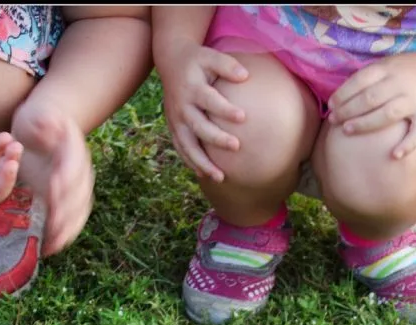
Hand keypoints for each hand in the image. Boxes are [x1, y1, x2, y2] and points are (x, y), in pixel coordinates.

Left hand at [12, 103, 94, 256]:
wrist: (48, 130)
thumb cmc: (37, 123)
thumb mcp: (37, 116)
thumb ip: (43, 121)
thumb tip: (50, 123)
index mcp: (74, 149)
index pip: (73, 165)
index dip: (66, 177)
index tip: (53, 187)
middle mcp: (81, 171)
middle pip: (79, 193)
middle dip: (66, 209)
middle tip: (53, 222)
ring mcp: (79, 188)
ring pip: (79, 211)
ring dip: (68, 228)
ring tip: (54, 242)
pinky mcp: (71, 202)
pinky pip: (72, 221)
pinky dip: (64, 235)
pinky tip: (51, 248)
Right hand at [158, 41, 248, 180]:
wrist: (170, 62)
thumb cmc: (197, 60)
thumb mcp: (210, 56)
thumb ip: (227, 65)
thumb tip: (246, 76)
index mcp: (191, 88)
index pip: (210, 101)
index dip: (225, 110)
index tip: (243, 117)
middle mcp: (182, 107)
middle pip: (199, 127)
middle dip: (216, 139)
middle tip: (236, 146)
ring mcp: (176, 120)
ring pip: (188, 146)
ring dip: (202, 163)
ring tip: (220, 177)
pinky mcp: (174, 128)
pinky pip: (182, 149)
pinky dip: (192, 163)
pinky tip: (205, 175)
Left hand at [327, 50, 415, 158]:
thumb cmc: (408, 70)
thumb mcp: (389, 65)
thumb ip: (369, 77)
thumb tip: (339, 96)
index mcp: (389, 69)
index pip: (362, 80)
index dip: (344, 93)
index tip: (331, 105)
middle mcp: (401, 83)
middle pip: (371, 98)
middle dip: (349, 110)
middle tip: (333, 120)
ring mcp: (415, 99)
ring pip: (388, 114)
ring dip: (366, 123)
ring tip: (347, 130)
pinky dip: (408, 144)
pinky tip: (395, 155)